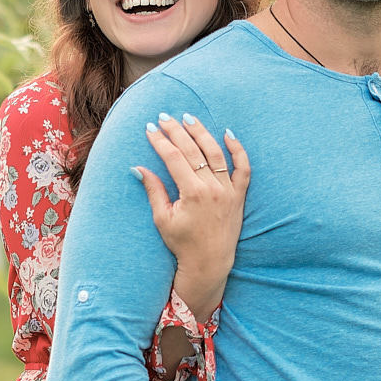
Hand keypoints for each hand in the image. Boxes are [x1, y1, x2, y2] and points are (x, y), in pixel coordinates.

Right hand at [135, 114, 250, 317]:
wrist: (210, 262)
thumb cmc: (183, 243)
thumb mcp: (162, 218)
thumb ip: (154, 191)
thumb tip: (138, 168)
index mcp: (192, 193)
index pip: (173, 158)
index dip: (160, 141)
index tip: (150, 129)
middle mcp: (212, 188)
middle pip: (193, 150)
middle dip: (176, 131)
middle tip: (164, 117)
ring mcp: (228, 190)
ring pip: (216, 153)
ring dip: (202, 133)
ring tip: (189, 118)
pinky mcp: (239, 195)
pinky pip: (243, 168)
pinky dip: (237, 149)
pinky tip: (227, 133)